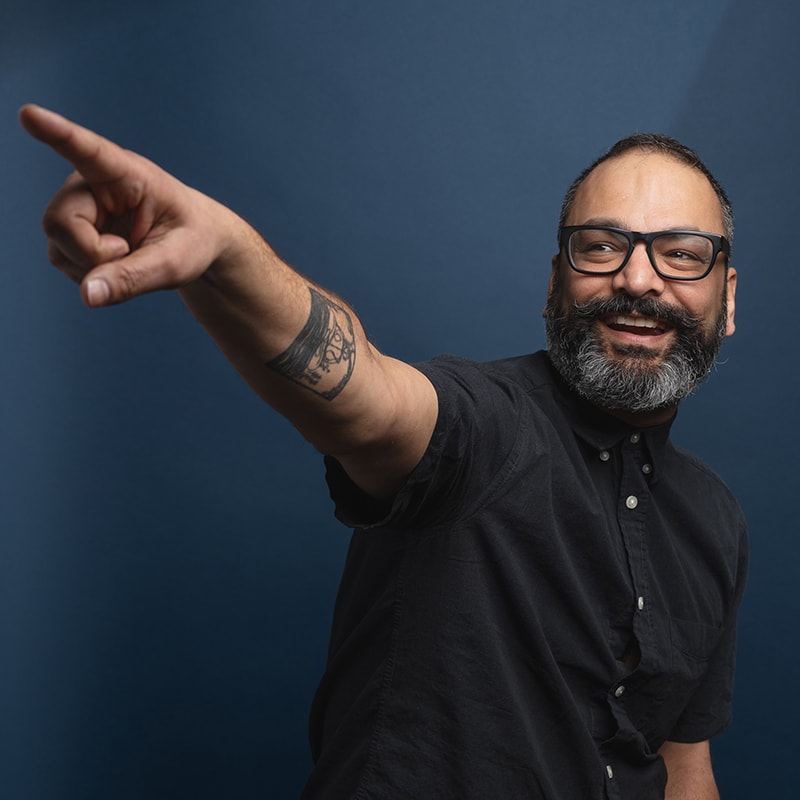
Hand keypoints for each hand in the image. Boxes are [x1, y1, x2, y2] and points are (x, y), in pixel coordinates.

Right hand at [19, 105, 238, 306]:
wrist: (196, 243)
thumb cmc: (192, 241)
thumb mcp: (175, 263)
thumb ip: (134, 278)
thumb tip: (88, 295)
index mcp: (128, 173)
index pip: (88, 151)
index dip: (57, 134)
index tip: (31, 115)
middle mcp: (92, 182)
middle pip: (59, 221)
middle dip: (90, 254)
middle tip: (128, 255)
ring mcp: (77, 205)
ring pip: (58, 245)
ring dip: (92, 266)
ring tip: (130, 255)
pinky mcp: (71, 229)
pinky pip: (62, 260)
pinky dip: (90, 274)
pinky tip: (116, 262)